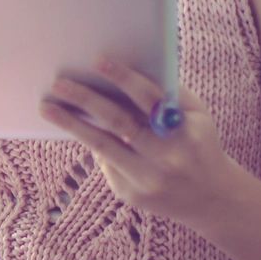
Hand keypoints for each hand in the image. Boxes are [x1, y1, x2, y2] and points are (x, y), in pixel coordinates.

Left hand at [38, 60, 234, 227]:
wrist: (213, 199)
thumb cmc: (198, 143)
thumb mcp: (196, 116)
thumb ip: (168, 94)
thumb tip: (124, 71)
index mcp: (186, 131)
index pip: (151, 98)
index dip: (124, 78)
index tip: (96, 60)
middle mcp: (167, 157)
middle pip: (120, 123)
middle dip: (86, 100)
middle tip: (58, 83)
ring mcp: (148, 179)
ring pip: (102, 146)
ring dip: (71, 124)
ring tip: (47, 107)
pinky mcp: (132, 195)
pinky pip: (107, 163)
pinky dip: (93, 143)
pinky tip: (76, 128)